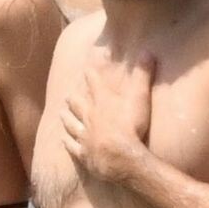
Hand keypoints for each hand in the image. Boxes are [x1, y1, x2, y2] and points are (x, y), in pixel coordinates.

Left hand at [59, 53, 154, 184]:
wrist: (120, 157)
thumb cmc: (131, 126)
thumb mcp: (140, 96)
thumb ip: (143, 74)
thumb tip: (147, 51)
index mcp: (103, 102)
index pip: (95, 84)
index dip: (91, 76)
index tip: (86, 69)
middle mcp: (90, 117)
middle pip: (78, 105)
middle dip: (73, 99)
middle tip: (67, 95)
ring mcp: (84, 136)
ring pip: (72, 125)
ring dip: (67, 118)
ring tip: (61, 113)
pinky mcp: (83, 154)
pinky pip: (72, 146)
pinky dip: (67, 142)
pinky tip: (63, 139)